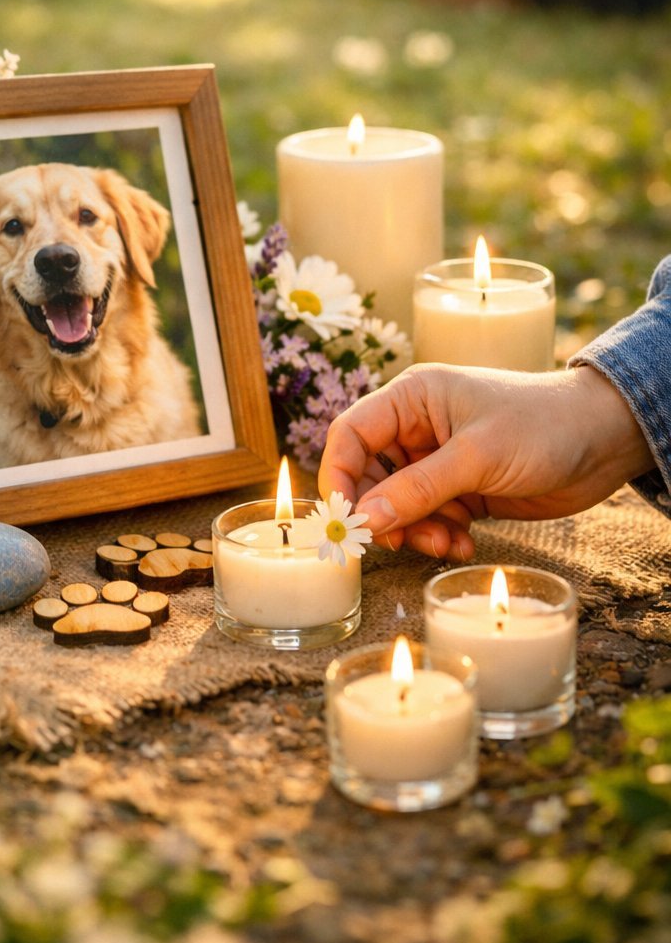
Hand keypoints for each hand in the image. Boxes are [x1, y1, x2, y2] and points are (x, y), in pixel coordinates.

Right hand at [319, 363, 652, 561]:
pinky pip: (429, 518)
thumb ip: (417, 489)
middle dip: (384, 513)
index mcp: (412, 398)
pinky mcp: (461, 488)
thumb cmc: (541, 426)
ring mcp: (439, 459)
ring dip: (415, 530)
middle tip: (398, 543)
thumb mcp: (476, 457)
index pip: (351, 434)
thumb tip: (364, 519)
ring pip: (398, 504)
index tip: (345, 519)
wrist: (603, 440)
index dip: (339, 475)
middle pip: (370, 476)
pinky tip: (463, 543)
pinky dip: (438, 536)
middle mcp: (418, 427)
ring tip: (445, 544)